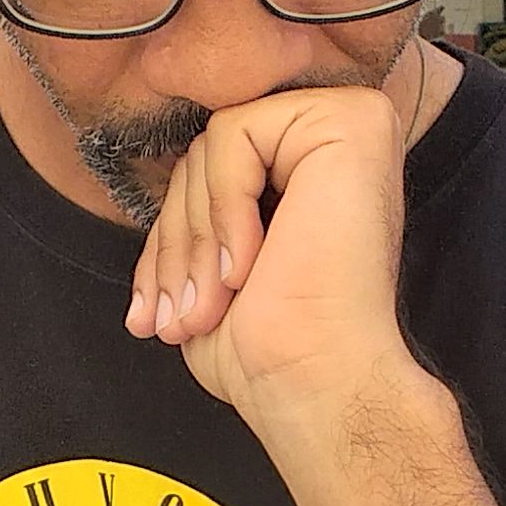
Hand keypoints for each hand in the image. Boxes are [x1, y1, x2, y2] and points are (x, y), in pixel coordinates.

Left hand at [124, 82, 430, 453]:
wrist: (318, 385)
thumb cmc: (272, 348)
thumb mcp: (212, 269)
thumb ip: (203, 213)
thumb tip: (170, 186)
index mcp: (316, 172)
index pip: (208, 175)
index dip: (171, 241)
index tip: (153, 314)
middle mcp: (339, 140)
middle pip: (205, 158)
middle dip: (175, 243)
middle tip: (178, 318)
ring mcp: (352, 122)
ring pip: (210, 148)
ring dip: (192, 238)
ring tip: (207, 307)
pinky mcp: (352, 120)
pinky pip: (234, 134)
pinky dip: (223, 206)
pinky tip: (248, 266)